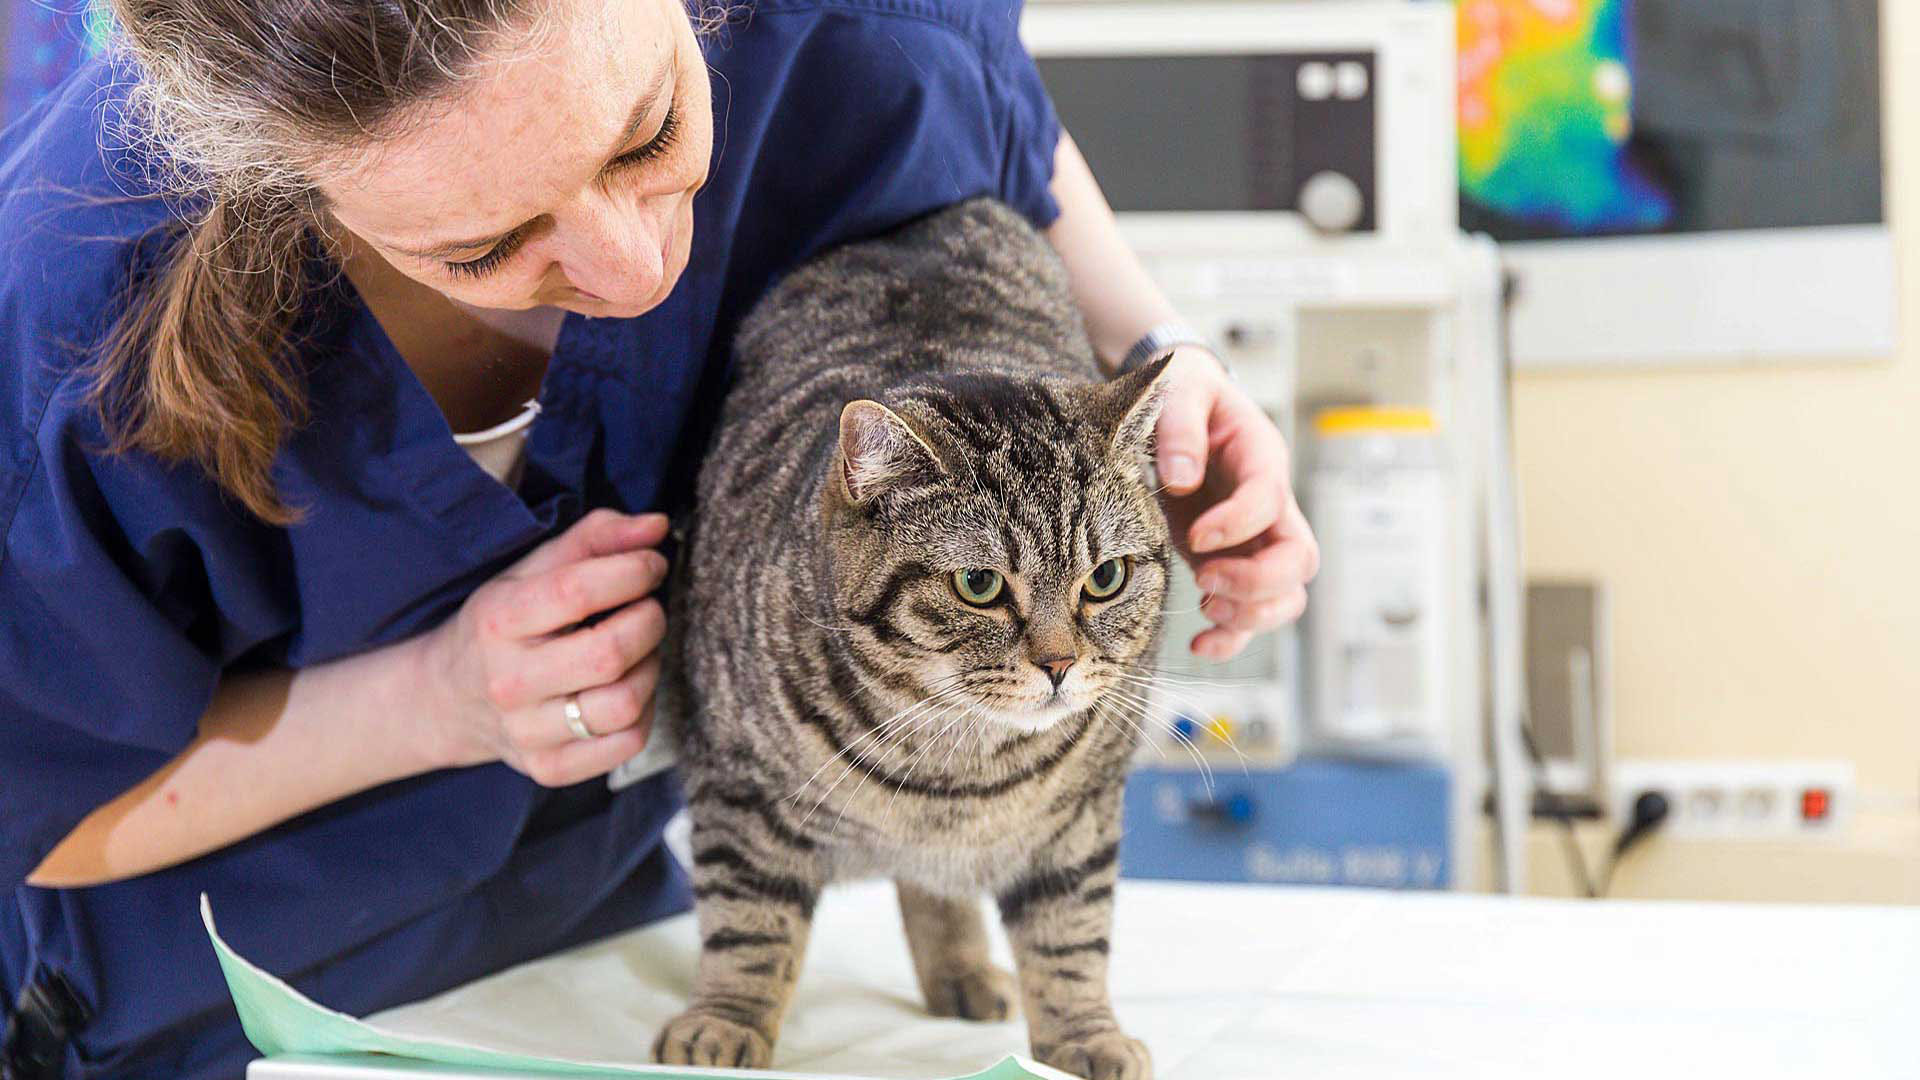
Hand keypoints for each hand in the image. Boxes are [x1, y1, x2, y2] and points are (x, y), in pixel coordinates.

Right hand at [410, 509, 670, 784]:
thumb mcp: (529, 572)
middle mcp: (508, 681)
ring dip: (650, 668)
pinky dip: (644, 712)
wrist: (447, 700)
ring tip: (639, 651)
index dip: (632, 571)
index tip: (651, 565)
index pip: (577, 591)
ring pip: (624, 704)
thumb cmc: (501, 625)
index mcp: (498, 621)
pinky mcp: (549, 769)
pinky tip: (627, 689)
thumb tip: (656, 525)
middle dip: (648, 621)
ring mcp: (527, 733)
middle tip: (648, 609)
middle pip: (609, 653)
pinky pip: (627, 743)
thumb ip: (593, 539)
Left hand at [1153, 347, 1319, 659]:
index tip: (1196, 538)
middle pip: (1299, 559)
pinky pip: (1251, 613)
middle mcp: (1269, 505)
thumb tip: (1181, 477)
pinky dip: (1232, 639)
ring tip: (1205, 605)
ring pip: (1287, 595)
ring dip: (1251, 615)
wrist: (1178, 404)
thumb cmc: (1183, 393)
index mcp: (1260, 458)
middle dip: (1257, 582)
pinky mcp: (1231, 562)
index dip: (1239, 525)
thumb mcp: (1178, 390)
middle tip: (1205, 580)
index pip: (1270, 500)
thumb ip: (1179, 427)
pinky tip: (1198, 644)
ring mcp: (1254, 540)